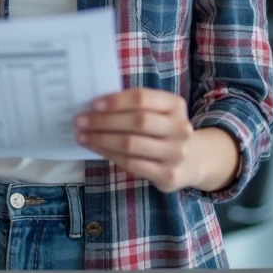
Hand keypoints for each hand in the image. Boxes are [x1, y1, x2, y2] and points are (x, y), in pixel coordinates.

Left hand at [75, 88, 196, 192]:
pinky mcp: (168, 175)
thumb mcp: (159, 112)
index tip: (94, 104)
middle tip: (81, 121)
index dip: (116, 101)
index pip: (142, 98)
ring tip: (83, 136)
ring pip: (131, 144)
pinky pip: (131, 164)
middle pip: (137, 121)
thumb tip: (96, 106)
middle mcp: (180, 128)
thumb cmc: (164, 130)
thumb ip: (135, 107)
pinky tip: (96, 149)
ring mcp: (175, 153)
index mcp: (175, 105)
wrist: (192, 161)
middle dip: (104, 121)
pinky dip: (109, 155)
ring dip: (102, 139)